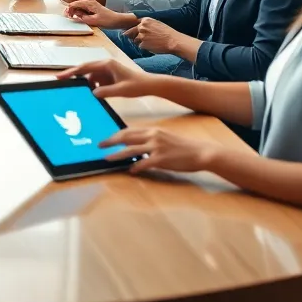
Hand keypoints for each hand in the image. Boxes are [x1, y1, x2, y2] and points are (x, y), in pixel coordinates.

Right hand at [56, 59, 156, 98]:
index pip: (84, 67)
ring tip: (75, 91)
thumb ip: (106, 91)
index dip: (71, 71)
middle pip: (84, 69)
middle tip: (60, 81)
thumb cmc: (137, 85)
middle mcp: (105, 65)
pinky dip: (92, 87)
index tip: (60, 76)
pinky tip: (89, 95)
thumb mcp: (122, 90)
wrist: (150, 85)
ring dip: (84, 84)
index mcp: (106, 64)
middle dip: (73, 75)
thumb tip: (92, 93)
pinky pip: (96, 82)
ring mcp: (106, 71)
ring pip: (90, 77)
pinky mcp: (108, 77)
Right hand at [64, 0, 134, 28]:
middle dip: (71, 11)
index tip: (68, 17)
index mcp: (89, 3)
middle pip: (75, 5)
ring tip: (75, 19)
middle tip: (70, 18)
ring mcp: (90, 5)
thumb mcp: (94, 21)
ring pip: (78, 7)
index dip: (69, 10)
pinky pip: (82, 10)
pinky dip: (79, 14)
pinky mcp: (92, 9)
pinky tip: (80, 18)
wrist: (118, 20)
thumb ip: (83, 18)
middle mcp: (89, 2)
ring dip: (75, 13)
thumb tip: (74, 15)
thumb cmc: (109, 20)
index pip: (74, 4)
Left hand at [100, 127, 215, 173]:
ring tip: (107, 158)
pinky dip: (135, 167)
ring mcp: (157, 148)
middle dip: (111, 141)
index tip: (106, 138)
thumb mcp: (165, 137)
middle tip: (100, 145)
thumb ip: (151, 139)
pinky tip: (131, 171)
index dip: (115, 134)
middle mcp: (153, 136)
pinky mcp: (161, 159)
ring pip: (131, 150)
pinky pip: (144, 163)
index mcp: (153, 130)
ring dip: (117, 154)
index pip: (129, 130)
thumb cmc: (184, 147)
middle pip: (126, 137)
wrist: (201, 152)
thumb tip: (136, 144)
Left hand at [125, 18, 193, 55]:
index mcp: (145, 20)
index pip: (134, 23)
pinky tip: (153, 46)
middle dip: (134, 35)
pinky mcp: (142, 44)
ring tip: (151, 42)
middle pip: (131, 32)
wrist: (173, 41)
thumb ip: (147, 24)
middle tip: (143, 39)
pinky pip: (140, 46)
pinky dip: (145, 47)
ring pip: (135, 40)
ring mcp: (141, 36)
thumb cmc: (167, 33)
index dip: (134, 28)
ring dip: (140, 42)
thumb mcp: (157, 23)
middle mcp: (141, 27)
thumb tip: (138, 27)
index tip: (134, 31)